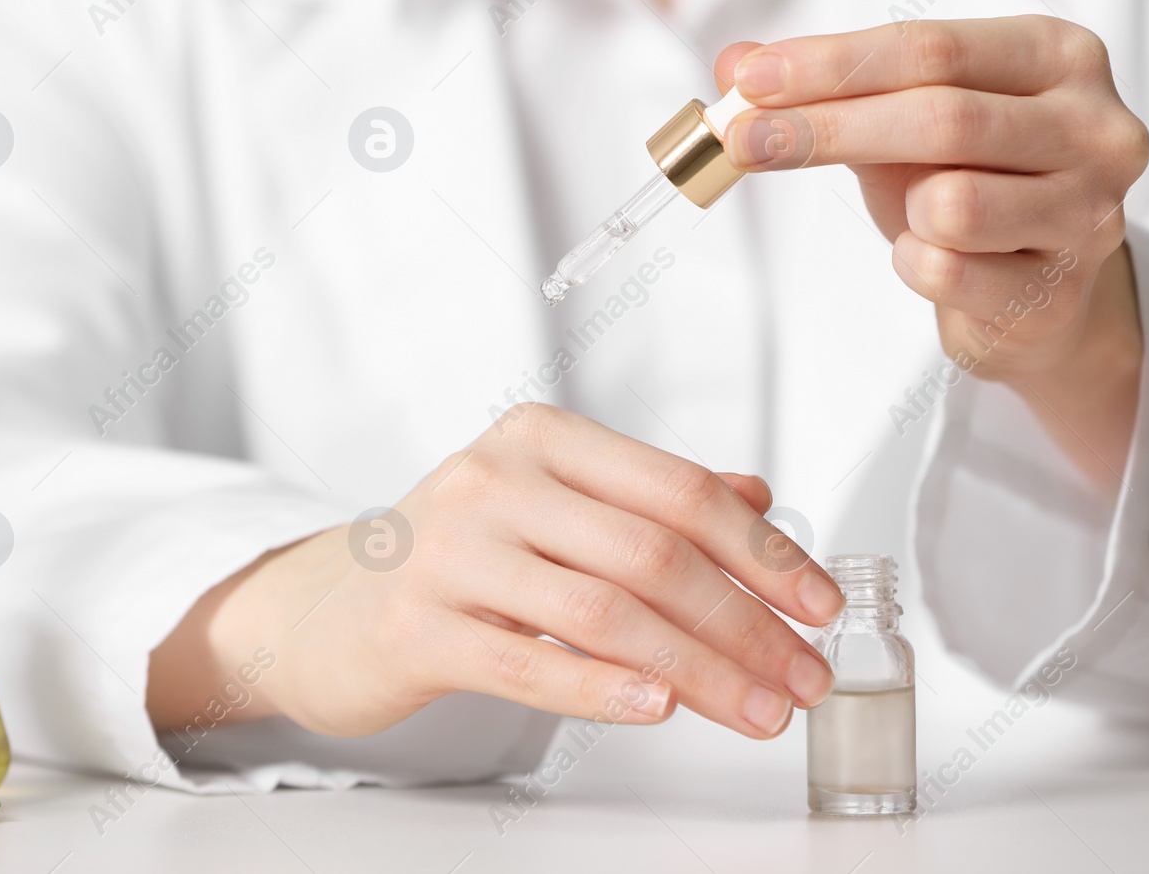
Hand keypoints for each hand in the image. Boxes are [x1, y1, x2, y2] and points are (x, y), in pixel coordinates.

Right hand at [148, 405, 843, 739]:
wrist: (328, 605)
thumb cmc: (458, 556)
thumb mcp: (553, 505)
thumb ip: (651, 498)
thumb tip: (759, 499)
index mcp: (542, 438)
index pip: (680, 491)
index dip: (765, 552)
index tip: (821, 605)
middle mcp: (495, 479)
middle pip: (653, 554)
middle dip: (747, 623)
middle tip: (806, 677)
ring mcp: (450, 551)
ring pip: (604, 611)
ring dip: (700, 668)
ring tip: (759, 711)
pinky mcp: (416, 625)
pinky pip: (528, 660)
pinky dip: (603, 688)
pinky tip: (661, 709)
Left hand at [714, 16, 1146, 488]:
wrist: (1039, 295)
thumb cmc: (970, 183)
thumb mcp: (900, 121)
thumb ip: (827, 86)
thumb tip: (733, 63)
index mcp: (1058, 56)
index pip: (931, 47)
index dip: (832, 62)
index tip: (748, 78)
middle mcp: (1094, 127)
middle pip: (941, 117)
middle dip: (827, 128)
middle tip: (742, 140)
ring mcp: (1088, 214)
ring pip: (954, 203)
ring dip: (897, 208)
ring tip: (903, 210)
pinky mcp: (1060, 293)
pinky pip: (948, 273)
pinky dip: (912, 262)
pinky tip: (925, 255)